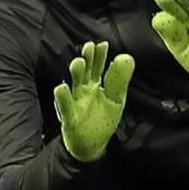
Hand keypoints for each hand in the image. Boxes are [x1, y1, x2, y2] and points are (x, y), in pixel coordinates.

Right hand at [53, 41, 134, 162]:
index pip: (98, 69)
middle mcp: (84, 92)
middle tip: (89, 46)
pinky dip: (63, 98)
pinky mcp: (70, 118)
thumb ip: (119, 80)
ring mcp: (76, 103)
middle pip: (85, 73)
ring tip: (79, 62)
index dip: (100, 57)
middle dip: (87, 60)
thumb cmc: (102, 120)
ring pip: (74, 86)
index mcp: (96, 87)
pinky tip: (61, 87)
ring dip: (76, 74)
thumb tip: (127, 57)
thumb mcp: (116, 100)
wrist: (91, 145)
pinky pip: (65, 107)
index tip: (103, 44)